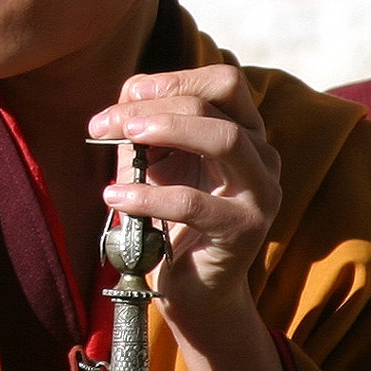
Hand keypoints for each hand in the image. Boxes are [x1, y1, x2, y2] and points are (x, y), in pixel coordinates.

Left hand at [87, 66, 293, 370]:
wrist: (192, 292)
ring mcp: (261, 193)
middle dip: (158, 102)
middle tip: (108, 121)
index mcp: (245, 132)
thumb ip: (144, 131)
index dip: (174, 77)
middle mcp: (263, 156)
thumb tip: (125, 95)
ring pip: (226, 139)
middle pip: (221, 101)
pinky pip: (195, 204)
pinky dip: (149, 195)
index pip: (224, 81)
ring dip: (168, 129)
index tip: (124, 93)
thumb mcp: (155, 166)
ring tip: (122, 137)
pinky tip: (114, 196)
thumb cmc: (169, 222)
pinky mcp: (246, 231)